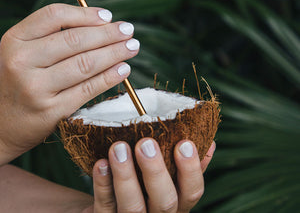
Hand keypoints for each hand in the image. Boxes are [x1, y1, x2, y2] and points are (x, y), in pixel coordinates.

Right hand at [0, 4, 139, 164]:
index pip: (54, 16)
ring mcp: (36, 88)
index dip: (86, 13)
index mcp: (14, 40)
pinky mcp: (51, 111)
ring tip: (132, 47)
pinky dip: (110, 77)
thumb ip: (52, 37)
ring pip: (85, 63)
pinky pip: (88, 89)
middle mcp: (21, 61)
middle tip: (129, 30)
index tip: (108, 16)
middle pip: (75, 39)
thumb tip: (99, 25)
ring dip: (115, 53)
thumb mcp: (24, 54)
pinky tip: (124, 69)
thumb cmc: (18, 83)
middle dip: (108, 33)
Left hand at [84, 139, 215, 212]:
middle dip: (156, 172)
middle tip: (146, 143)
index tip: (184, 143)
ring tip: (118, 147)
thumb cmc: (144, 184)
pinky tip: (101, 163)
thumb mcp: (169, 177)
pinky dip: (103, 184)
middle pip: (165, 203)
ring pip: (133, 207)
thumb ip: (185, 165)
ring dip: (126, 176)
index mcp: (176, 203)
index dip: (191, 170)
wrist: (111, 204)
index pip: (192, 192)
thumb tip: (209, 142)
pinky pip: (104, 206)